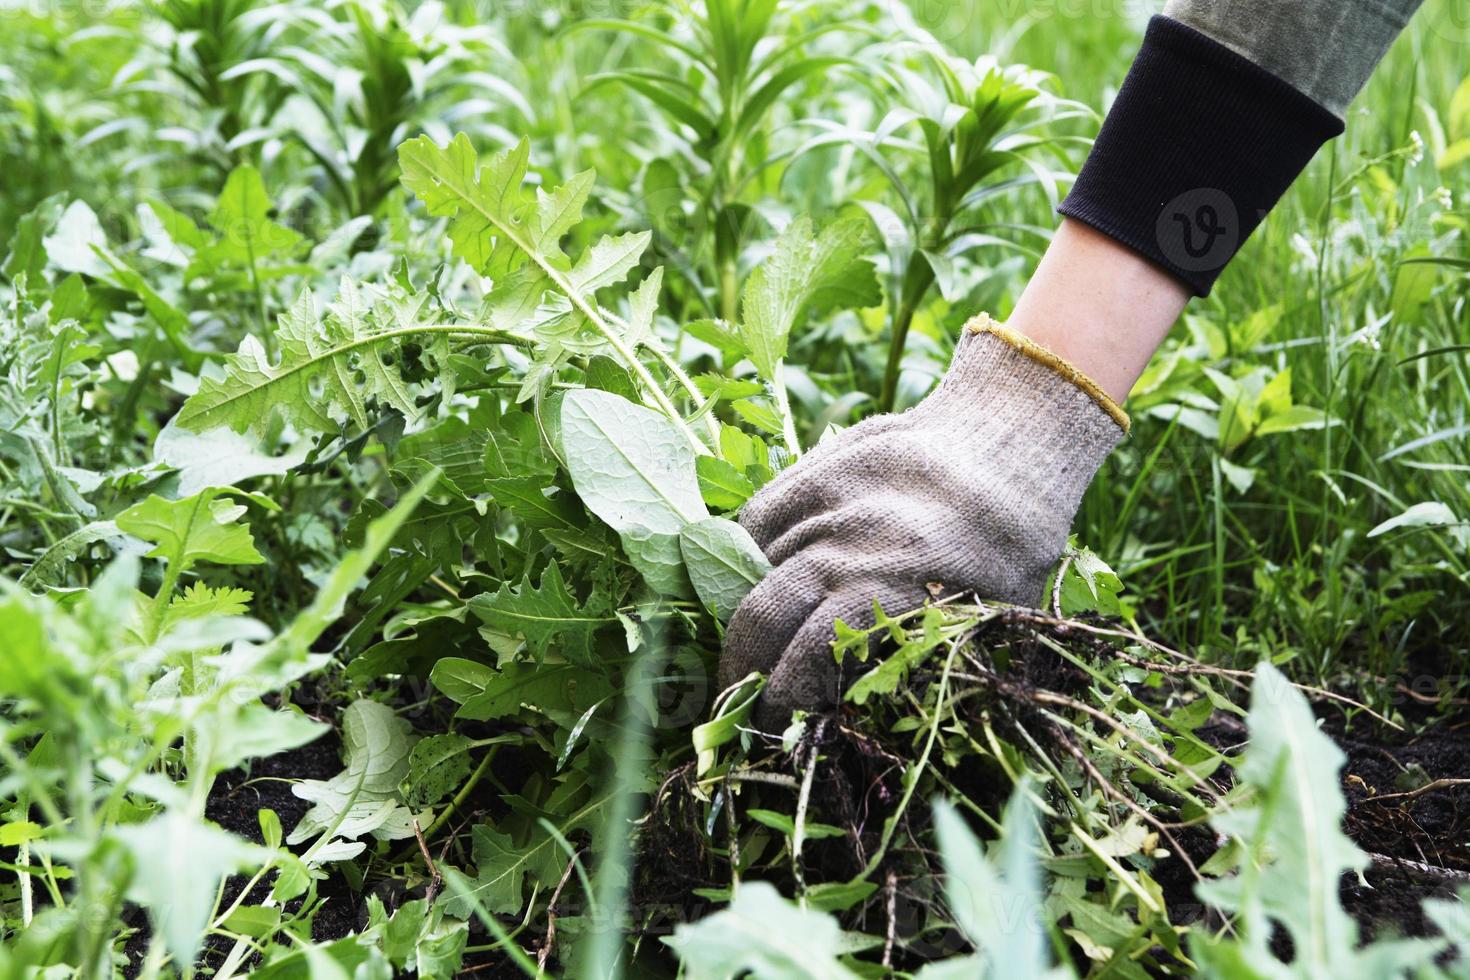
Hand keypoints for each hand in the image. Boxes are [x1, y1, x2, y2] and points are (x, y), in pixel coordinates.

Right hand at [718, 316, 1127, 729]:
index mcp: (899, 584)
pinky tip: (755, 583)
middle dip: (739, 667)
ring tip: (744, 650)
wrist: (1008, 441)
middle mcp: (853, 540)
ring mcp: (828, 498)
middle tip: (734, 698)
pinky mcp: (814, 466)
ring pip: (751, 564)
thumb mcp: (986, 618)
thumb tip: (867, 720)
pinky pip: (757, 519)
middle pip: (764, 612)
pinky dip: (745, 555)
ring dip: (740, 614)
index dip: (782, 698)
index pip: (811, 654)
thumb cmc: (1006, 549)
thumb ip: (924, 661)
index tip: (771, 727)